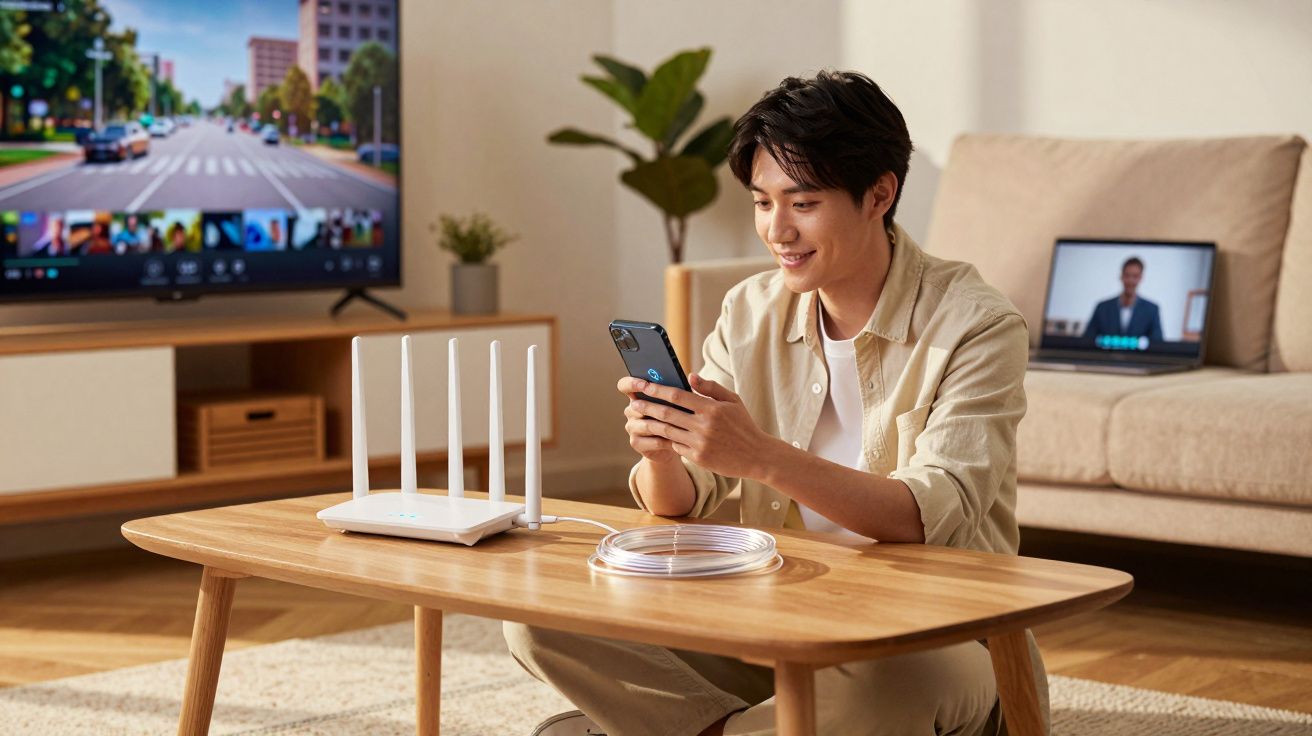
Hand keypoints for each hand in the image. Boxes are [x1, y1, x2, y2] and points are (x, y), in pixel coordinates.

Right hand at [617, 376, 679, 463]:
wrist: (675, 444)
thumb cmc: (678, 417)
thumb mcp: (678, 403)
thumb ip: (678, 392)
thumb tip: (690, 377)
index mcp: (638, 396)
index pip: (625, 385)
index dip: (632, 383)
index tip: (645, 384)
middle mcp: (631, 411)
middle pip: (638, 407)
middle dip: (655, 408)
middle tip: (672, 407)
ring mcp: (631, 427)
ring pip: (648, 425)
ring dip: (666, 426)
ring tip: (683, 426)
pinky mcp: (636, 443)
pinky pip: (654, 441)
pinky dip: (668, 440)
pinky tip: (681, 440)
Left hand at [620, 373, 776, 480]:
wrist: (757, 456)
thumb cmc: (744, 425)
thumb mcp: (733, 401)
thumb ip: (711, 388)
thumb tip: (689, 376)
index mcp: (711, 408)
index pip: (678, 396)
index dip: (657, 389)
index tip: (644, 385)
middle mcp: (704, 426)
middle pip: (667, 413)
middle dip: (647, 406)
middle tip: (634, 403)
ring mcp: (700, 443)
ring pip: (667, 431)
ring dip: (650, 424)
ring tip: (638, 419)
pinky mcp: (698, 458)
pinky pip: (675, 446)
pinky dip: (664, 439)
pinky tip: (653, 434)